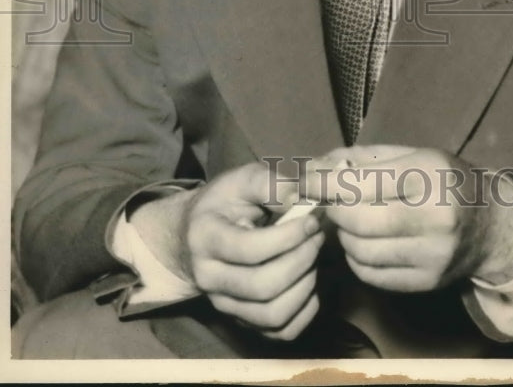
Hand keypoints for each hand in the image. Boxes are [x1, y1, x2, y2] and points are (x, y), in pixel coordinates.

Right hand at [141, 163, 324, 339]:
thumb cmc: (225, 203)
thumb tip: (302, 196)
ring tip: (312, 257)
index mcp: (205, 238)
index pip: (250, 249)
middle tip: (317, 237)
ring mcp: (224, 305)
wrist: (195, 235)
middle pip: (263, 286)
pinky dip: (305, 311)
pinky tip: (308, 282)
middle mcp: (209, 278)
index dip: (289, 237)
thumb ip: (271, 184)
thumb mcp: (242, 180)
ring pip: (273, 315)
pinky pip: (280, 332)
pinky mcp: (242, 321)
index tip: (311, 220)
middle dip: (301, 260)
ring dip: (305, 285)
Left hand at [301, 145, 512, 293]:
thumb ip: (361, 159)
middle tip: (331, 202)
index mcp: (431, 176)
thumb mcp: (411, 155)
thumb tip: (313, 168)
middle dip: (335, 212)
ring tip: (351, 221)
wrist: (491, 225)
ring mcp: (434, 256)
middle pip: (359, 222)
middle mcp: (436, 218)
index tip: (307, 182)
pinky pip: (372, 275)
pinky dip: (358, 259)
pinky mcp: (428, 283)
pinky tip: (366, 242)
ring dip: (344, 236)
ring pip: (361, 252)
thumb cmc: (444, 180)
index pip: (365, 183)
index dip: (327, 184)